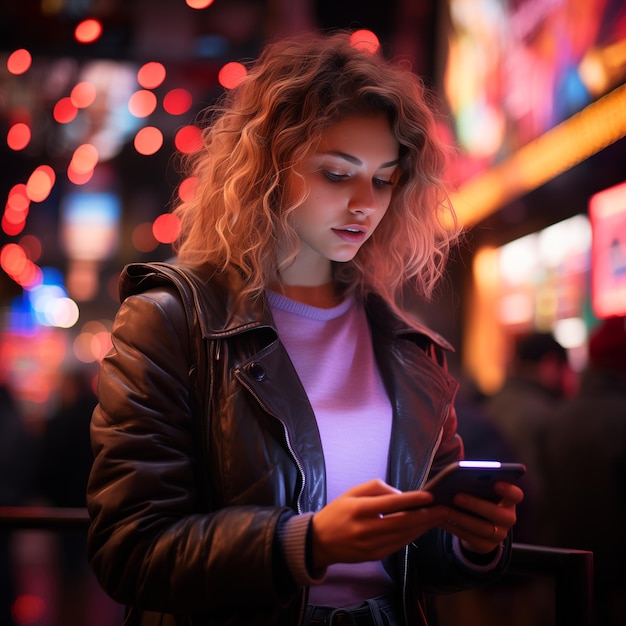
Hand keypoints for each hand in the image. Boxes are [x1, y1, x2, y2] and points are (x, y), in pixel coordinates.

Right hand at [311, 479, 449, 569]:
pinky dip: (413, 536)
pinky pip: (399, 545)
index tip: (430, 495)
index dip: (412, 500)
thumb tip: (401, 494)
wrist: (319, 541)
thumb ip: (376, 488)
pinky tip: (422, 528)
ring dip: (423, 527)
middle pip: (402, 522)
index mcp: (359, 509)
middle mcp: (365, 529)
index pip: (390, 504)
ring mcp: (370, 546)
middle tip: (444, 509)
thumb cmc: (337, 512)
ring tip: (439, 517)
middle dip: (426, 516)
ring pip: (403, 536)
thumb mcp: (352, 493)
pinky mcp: (374, 556)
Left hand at [440, 481, 524, 553]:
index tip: (496, 482)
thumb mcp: (480, 491)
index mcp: (509, 501)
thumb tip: (458, 473)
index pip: (516, 495)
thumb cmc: (478, 498)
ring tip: (443, 509)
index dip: (508, 489)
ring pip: (481, 528)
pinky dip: (453, 528)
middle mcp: (508, 519)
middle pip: (497, 514)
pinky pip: (469, 538)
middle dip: (475, 504)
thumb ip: (476, 482)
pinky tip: (439, 518)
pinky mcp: (485, 546)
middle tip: (456, 496)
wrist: (478, 525)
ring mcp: (499, 535)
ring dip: (460, 518)